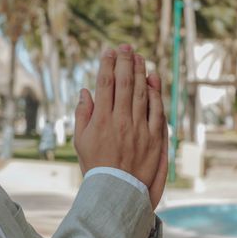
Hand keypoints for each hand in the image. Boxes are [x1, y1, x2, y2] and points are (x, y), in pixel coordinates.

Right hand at [73, 45, 166, 208]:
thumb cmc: (95, 165)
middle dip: (124, 61)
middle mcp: (120, 120)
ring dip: (140, 71)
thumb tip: (85, 91)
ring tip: (138, 56)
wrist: (117, 190)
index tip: (107, 52)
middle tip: (125, 47)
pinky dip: (156, 92)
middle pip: (124, 83)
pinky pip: (157, 110)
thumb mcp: (79, 140)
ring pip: (142, 92)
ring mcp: (139, 128)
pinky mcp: (154, 137)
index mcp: (101, 119)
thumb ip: (82, 114)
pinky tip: (153, 79)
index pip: (105, 85)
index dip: (106, 65)